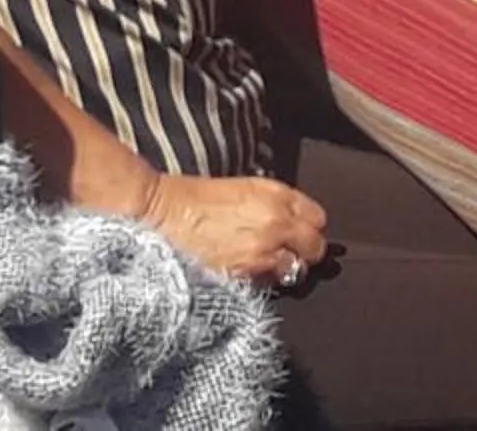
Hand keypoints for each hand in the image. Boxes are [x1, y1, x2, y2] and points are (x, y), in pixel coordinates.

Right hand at [140, 171, 328, 287]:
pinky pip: (270, 286)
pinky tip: (248, 274)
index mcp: (275, 195)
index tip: (301, 231)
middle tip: (290, 252)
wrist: (159, 216)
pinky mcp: (246, 279)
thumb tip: (292, 221)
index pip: (318, 217)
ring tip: (266, 265)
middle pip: (315, 247)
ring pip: (297, 270)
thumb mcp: (242, 189)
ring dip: (287, 269)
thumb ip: (273, 205)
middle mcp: (277, 224)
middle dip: (306, 251)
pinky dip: (265, 283)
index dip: (309, 226)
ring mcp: (263, 255)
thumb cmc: (192, 200)